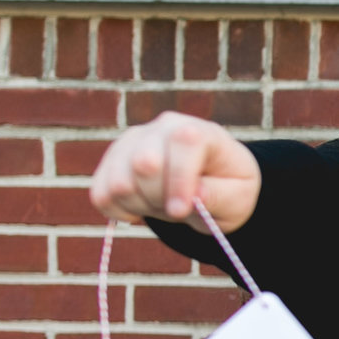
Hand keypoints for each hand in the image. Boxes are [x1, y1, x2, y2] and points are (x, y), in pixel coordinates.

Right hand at [86, 112, 262, 228]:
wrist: (209, 185)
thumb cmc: (227, 188)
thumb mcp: (238, 197)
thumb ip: (219, 196)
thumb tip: (196, 195)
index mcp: (198, 130)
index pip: (182, 142)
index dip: (180, 181)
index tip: (182, 210)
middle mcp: (161, 127)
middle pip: (143, 164)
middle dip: (160, 199)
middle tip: (177, 209)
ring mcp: (132, 141)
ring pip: (118, 183)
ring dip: (141, 206)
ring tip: (162, 205)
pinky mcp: (111, 161)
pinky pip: (100, 195)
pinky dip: (119, 211)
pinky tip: (141, 208)